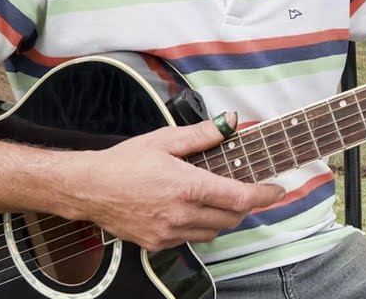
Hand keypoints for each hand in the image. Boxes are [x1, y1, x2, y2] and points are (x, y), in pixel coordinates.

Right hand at [67, 113, 284, 250]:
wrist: (89, 188)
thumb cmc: (124, 162)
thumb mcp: (164, 140)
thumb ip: (202, 134)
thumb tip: (231, 122)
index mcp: (187, 186)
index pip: (239, 198)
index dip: (264, 195)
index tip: (277, 190)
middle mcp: (181, 214)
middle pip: (232, 218)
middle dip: (244, 205)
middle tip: (245, 190)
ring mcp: (169, 232)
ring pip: (214, 231)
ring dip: (222, 217)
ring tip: (213, 198)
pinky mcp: (158, 243)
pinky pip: (191, 238)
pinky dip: (199, 226)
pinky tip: (188, 209)